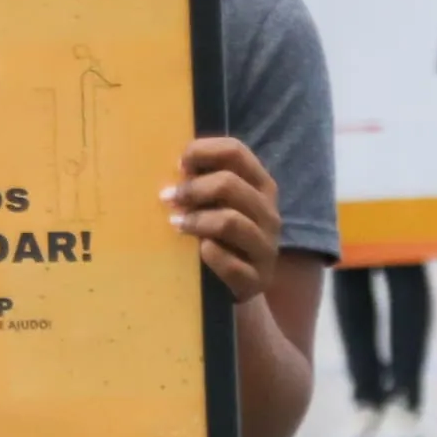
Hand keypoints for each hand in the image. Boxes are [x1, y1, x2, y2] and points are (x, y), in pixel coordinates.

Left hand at [165, 137, 280, 301]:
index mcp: (261, 186)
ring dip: (196, 220)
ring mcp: (266, 247)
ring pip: (230, 221)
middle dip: (192, 188)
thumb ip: (206, 182)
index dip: (203, 151)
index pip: (236, 152)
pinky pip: (232, 264)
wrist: (245, 285)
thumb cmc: (225, 236)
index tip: (179, 164)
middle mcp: (269, 213)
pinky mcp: (257, 279)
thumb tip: (174, 166)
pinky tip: (199, 252)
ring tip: (175, 224)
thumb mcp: (222, 205)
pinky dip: (212, 255)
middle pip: (229, 184)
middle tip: (167, 197)